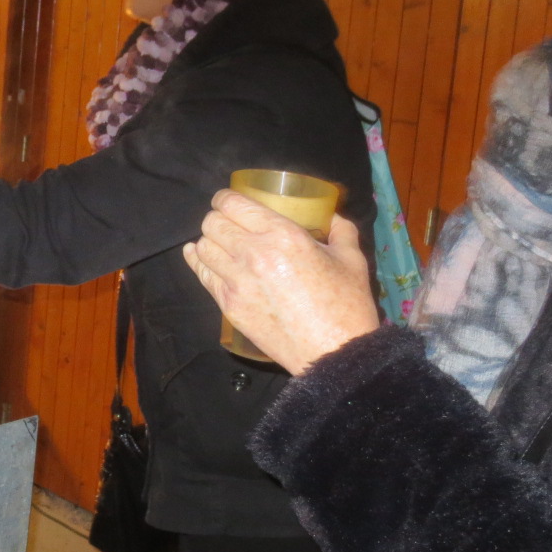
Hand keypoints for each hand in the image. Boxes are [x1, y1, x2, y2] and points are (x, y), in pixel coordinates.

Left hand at [183, 189, 379, 374]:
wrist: (334, 353)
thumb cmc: (346, 305)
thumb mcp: (352, 259)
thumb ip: (341, 231)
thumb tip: (333, 217)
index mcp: (282, 235)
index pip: (234, 204)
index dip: (225, 198)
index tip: (229, 200)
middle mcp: (253, 253)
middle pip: (212, 223)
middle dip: (217, 218)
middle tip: (228, 222)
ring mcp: (237, 281)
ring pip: (202, 247)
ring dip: (209, 240)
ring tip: (219, 242)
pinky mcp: (229, 306)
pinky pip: (202, 275)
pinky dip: (199, 262)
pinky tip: (202, 257)